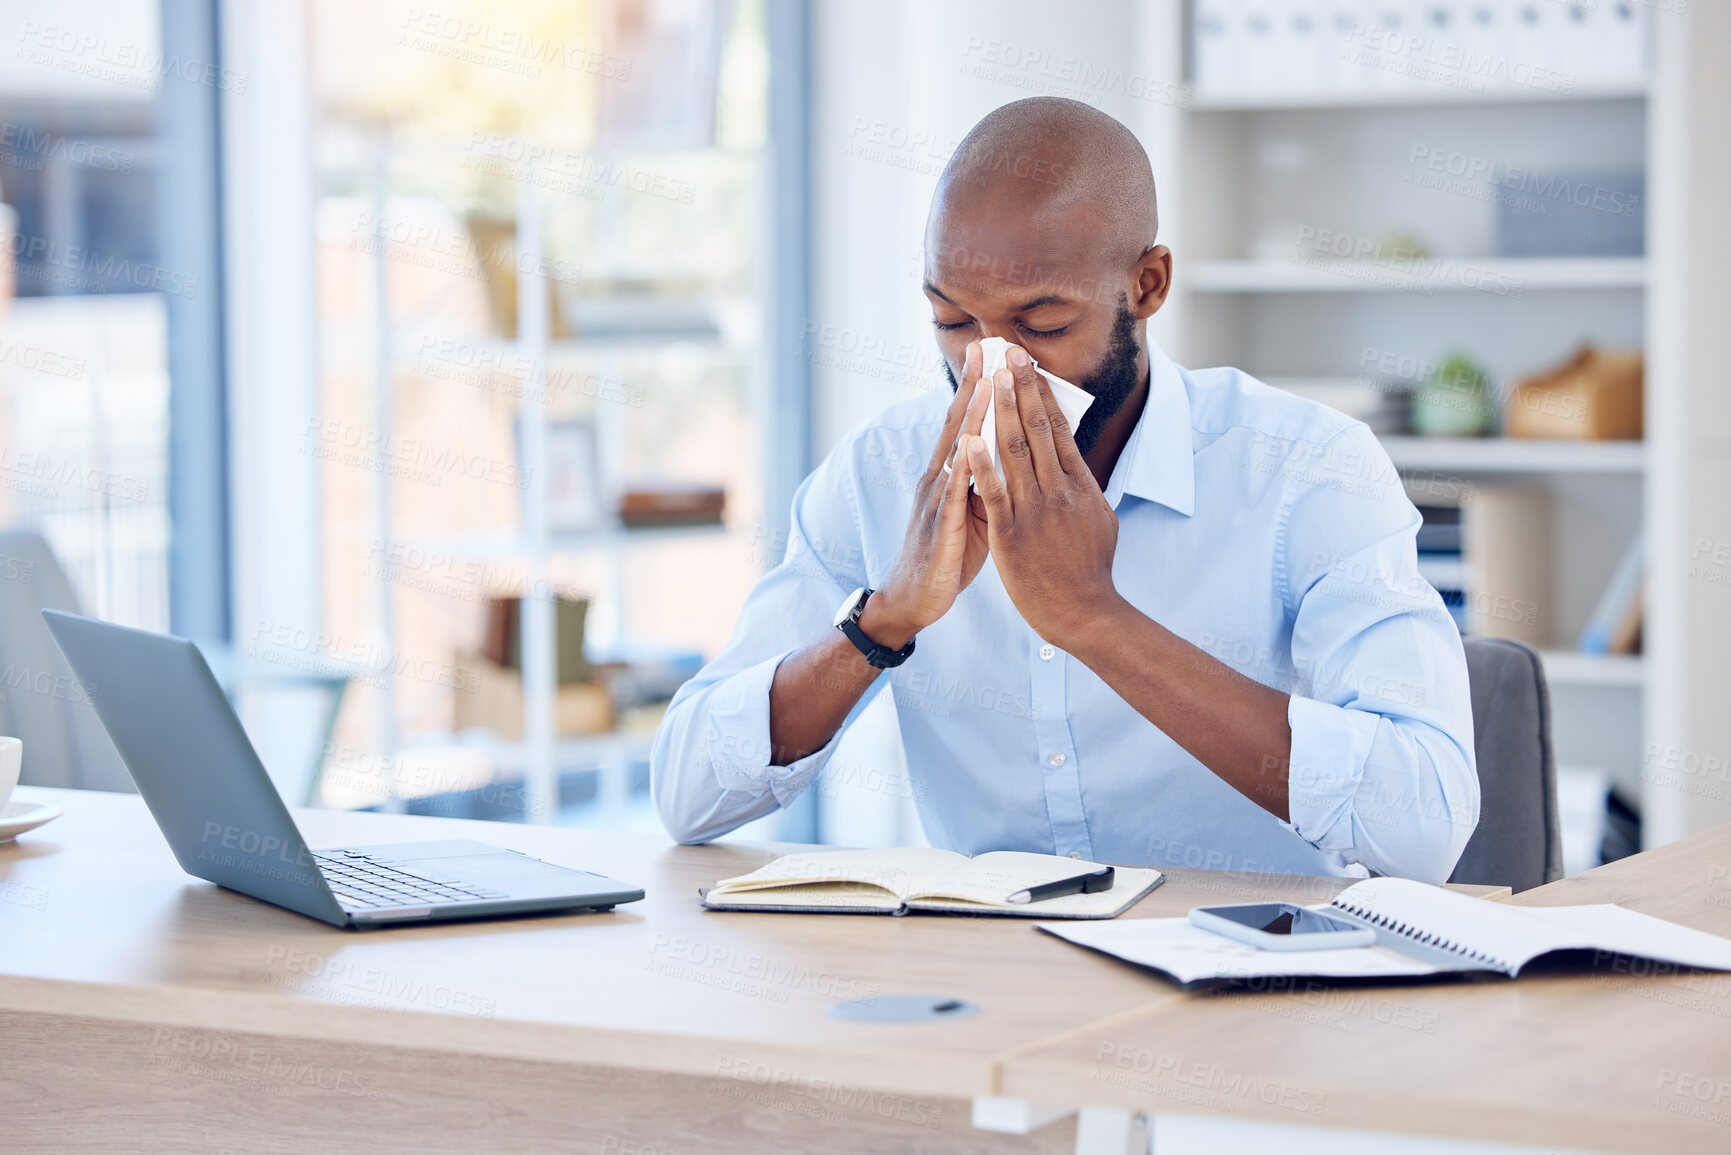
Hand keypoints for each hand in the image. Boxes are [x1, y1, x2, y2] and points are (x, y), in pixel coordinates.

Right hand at [871, 341, 993, 644]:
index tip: (990, 353)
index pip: (964, 423)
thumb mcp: (970, 514)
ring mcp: (936, 500)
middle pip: (956, 423)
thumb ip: (984, 485)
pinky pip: (954, 491)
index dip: (976, 388)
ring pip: (957, 449)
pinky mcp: (940, 526)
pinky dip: (964, 465)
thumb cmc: (946, 556)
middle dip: (972, 384)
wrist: (914, 600)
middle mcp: (938, 479)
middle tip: (985, 346)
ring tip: (986, 382)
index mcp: (947, 476)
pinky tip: (972, 444)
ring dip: (971, 415)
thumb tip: (1008, 460)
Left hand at [964, 344, 1124, 650]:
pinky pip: (994, 493)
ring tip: (992, 377)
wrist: (1084, 613)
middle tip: (1010, 352)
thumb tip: (1083, 468)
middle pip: (1039, 429)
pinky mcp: (1011, 534)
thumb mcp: (1101, 521)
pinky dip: (982, 464)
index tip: (1030, 365)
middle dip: (1023, 387)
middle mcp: (1059, 491)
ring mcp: (1035, 511)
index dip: (1043, 394)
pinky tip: (970, 438)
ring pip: (1017, 451)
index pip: (1060, 429)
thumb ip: (1088, 491)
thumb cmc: (1091, 571)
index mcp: (1080, 485)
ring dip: (1003, 410)